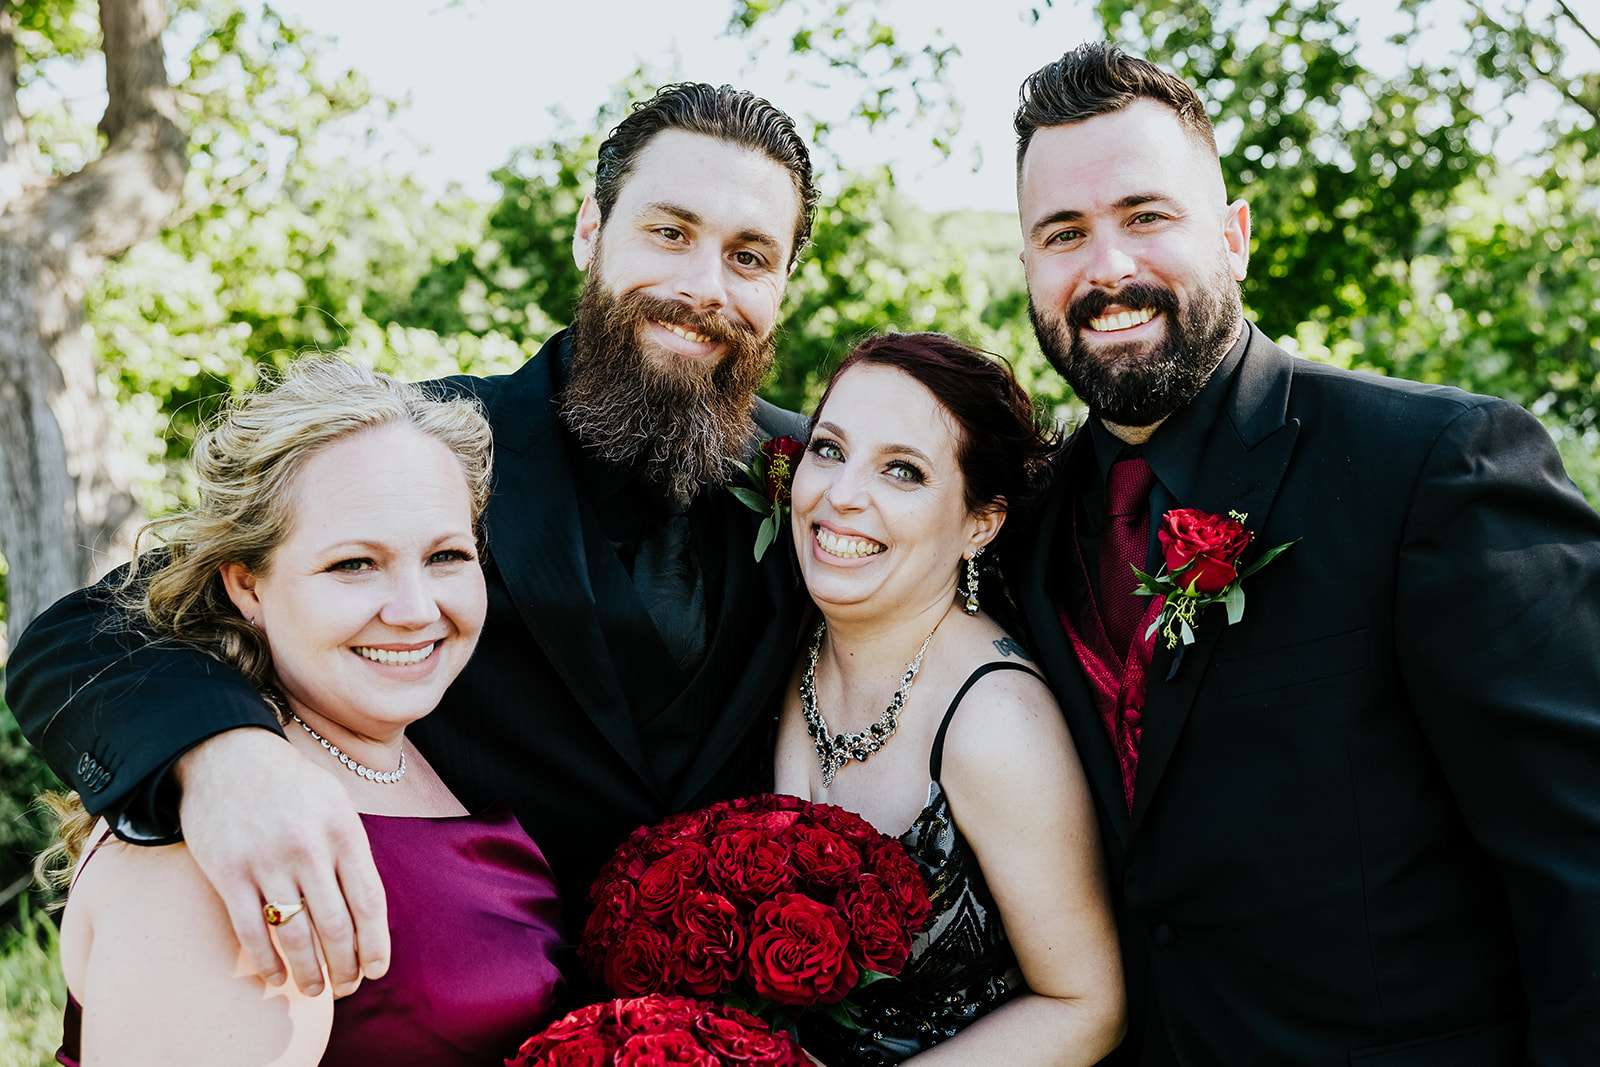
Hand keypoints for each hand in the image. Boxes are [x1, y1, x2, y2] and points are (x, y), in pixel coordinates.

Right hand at [176, 728, 388, 996]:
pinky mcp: (229, 872)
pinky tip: (276, 977)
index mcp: (343, 831)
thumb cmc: (291, 785)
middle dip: (345, 966)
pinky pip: (252, 930)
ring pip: (295, 934)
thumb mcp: (336, 804)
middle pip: (336, 925)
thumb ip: (351, 852)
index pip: (369, 901)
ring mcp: (267, 861)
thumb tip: (368, 913)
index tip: (377, 969)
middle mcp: (309, 848)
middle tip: (347, 986)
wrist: (229, 754)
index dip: (375, 943)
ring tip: (317, 990)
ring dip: (309, 972)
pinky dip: (266, 961)